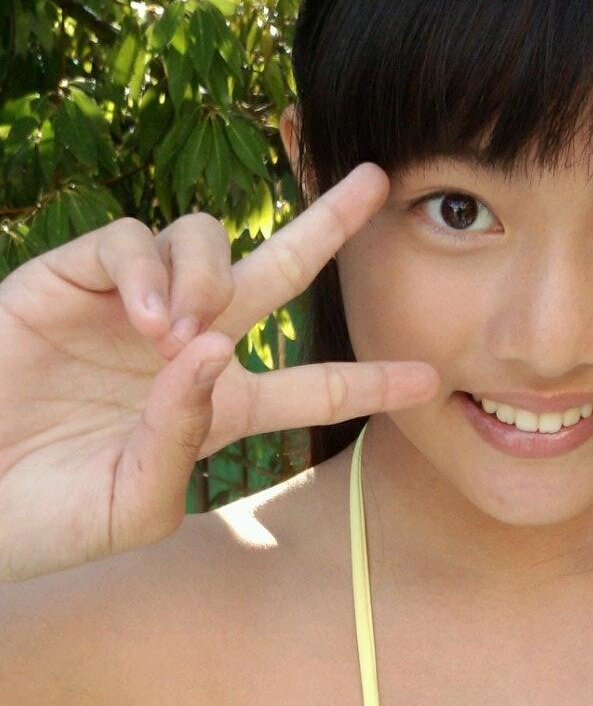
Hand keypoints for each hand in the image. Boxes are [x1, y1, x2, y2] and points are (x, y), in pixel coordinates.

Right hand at [0, 163, 438, 581]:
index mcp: (214, 409)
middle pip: (273, 271)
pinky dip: (147, 269)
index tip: (429, 378)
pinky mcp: (68, 280)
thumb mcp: (133, 502)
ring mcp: (128, 308)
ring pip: (201, 240)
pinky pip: (127, 242)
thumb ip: (181, 438)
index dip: (365, 380)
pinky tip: (148, 319)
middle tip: (374, 183)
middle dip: (325, 225)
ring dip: (208, 275)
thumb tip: (216, 348)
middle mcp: (184, 346)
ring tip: (180, 334)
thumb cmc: (49, 522)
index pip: (308, 386)